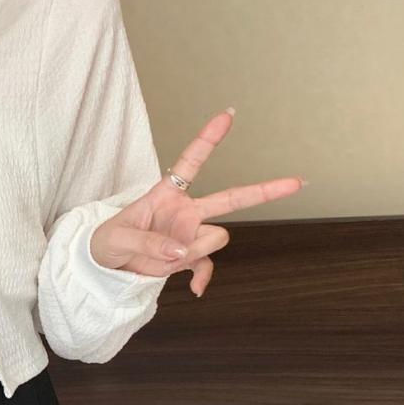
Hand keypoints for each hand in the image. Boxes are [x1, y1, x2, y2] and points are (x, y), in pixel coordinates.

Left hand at [88, 108, 305, 296]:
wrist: (105, 265)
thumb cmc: (108, 241)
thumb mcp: (119, 239)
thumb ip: (148, 243)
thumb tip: (179, 251)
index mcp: (166, 194)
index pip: (191, 162)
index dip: (208, 139)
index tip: (228, 115)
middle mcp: (185, 211)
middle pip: (231, 198)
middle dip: (265, 191)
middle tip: (298, 181)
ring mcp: (190, 235)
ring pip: (215, 238)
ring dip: (193, 250)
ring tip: (161, 258)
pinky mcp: (188, 257)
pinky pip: (207, 266)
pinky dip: (202, 277)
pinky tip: (194, 289)